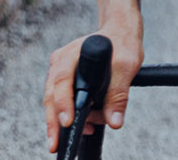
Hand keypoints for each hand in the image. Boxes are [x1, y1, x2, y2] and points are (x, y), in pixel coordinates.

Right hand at [43, 18, 142, 152]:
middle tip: (56, 145)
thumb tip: (114, 121)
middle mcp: (59, 63)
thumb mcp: (126, 67)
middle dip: (54, 123)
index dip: (63, 104)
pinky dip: (72, 113)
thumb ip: (118, 94)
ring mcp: (58, 71)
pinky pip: (62, 100)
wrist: (119, 33)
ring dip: (67, 120)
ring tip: (90, 129)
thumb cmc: (122, 45)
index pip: (62, 82)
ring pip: (55, 102)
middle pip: (51, 96)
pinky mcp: (63, 80)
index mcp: (71, 55)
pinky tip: (87, 123)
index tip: (67, 122)